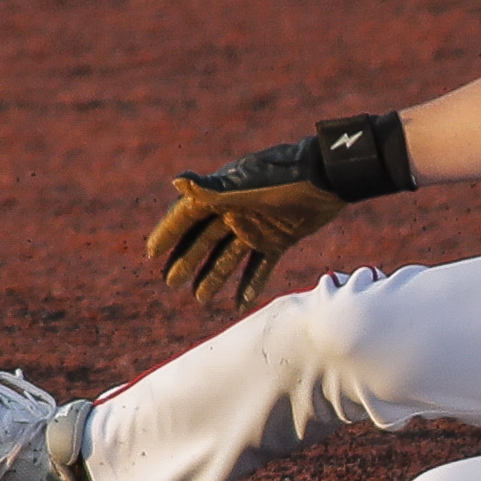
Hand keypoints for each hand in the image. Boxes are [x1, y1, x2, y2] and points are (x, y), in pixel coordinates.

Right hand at [145, 140, 346, 310]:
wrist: (329, 177)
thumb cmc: (286, 176)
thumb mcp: (247, 185)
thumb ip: (213, 188)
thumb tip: (177, 182)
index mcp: (223, 194)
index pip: (187, 216)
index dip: (169, 232)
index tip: (151, 253)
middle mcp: (235, 211)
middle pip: (204, 240)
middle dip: (186, 260)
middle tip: (169, 282)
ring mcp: (256, 227)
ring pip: (228, 257)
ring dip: (213, 277)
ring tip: (199, 299)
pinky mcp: (278, 240)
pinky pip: (259, 267)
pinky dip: (249, 284)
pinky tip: (238, 305)